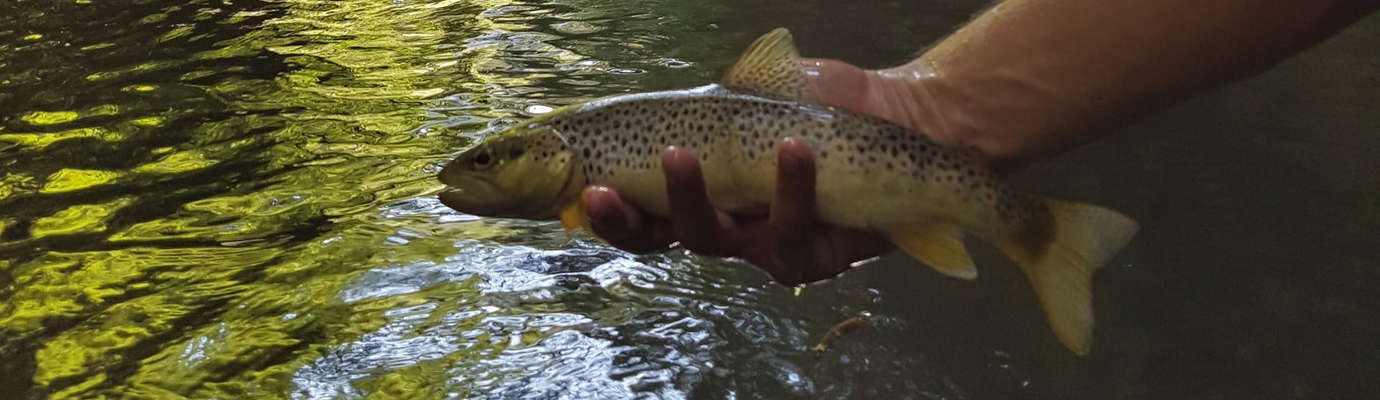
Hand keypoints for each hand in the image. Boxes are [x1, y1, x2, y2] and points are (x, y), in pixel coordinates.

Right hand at [582, 58, 950, 284]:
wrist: (905, 120)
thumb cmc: (824, 107)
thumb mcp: (757, 93)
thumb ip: (714, 94)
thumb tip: (668, 85)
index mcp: (705, 193)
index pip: (643, 213)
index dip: (609, 211)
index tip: (584, 188)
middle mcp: (729, 226)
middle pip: (665, 238)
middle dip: (632, 217)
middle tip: (608, 188)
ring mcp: (767, 246)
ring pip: (719, 241)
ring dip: (694, 198)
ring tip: (685, 152)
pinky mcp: (816, 257)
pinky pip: (792, 236)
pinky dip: (790, 189)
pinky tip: (792, 150)